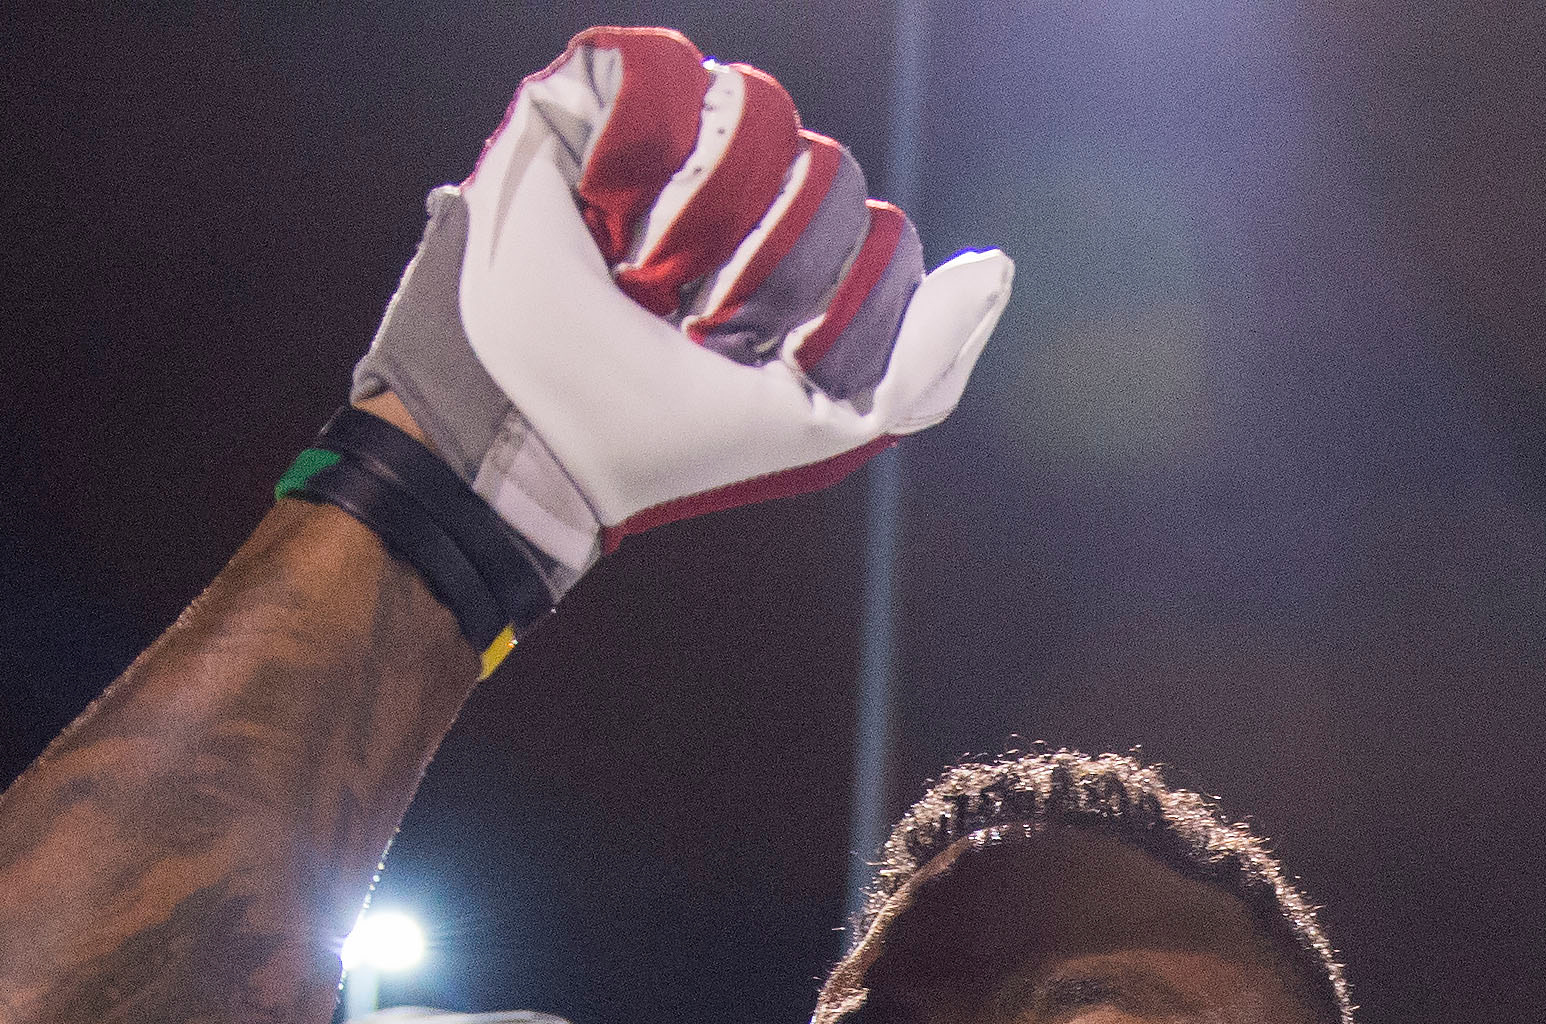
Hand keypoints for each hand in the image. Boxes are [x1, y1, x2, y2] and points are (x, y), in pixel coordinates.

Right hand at [353, 25, 1014, 594]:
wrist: (544, 434)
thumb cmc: (677, 438)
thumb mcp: (830, 423)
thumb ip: (929, 363)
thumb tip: (1000, 266)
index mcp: (796, 255)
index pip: (876, 227)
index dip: (834, 299)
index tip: (762, 360)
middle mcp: (738, 190)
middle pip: (828, 165)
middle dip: (769, 266)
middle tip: (693, 321)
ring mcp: (664, 143)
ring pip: (760, 109)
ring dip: (709, 215)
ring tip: (647, 273)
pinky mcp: (585, 106)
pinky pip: (665, 63)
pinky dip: (646, 139)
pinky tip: (609, 205)